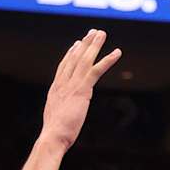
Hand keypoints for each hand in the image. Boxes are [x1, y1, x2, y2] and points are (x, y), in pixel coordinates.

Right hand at [40, 29, 121, 150]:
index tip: (76, 43)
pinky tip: (117, 52)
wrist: (53, 136)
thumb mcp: (56, 118)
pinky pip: (96, 71)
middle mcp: (62, 83)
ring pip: (85, 60)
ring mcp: (72, 85)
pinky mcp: (82, 90)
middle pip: (74, 58)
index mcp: (55, 89)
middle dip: (84, 44)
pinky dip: (107, 60)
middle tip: (92, 32)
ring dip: (94, 45)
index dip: (70, 54)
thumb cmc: (54, 134)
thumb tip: (62, 116)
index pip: (63, 66)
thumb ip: (61, 111)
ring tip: (102, 33)